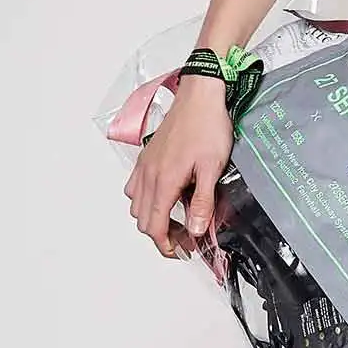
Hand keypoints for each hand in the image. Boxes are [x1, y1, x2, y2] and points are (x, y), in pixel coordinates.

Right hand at [124, 75, 233, 257]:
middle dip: (161, 235)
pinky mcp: (147, 156)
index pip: (154, 225)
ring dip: (152, 218)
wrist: (200, 95)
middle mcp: (149, 174)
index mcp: (164, 180)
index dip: (165, 245)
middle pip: (142, 219)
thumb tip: (195, 230)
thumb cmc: (208, 126)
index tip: (180, 252)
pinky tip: (165, 197)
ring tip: (176, 220)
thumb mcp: (212, 169)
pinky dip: (145, 199)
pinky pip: (135, 186)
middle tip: (184, 239)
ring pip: (136, 204)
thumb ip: (202, 203)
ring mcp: (145, 164)